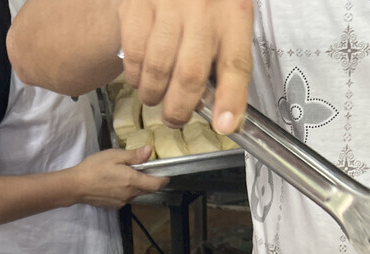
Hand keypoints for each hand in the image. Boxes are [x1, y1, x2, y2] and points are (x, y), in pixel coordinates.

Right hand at [70, 147, 167, 207]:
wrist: (76, 186)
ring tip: (126, 173)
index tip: (165, 172)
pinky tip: (116, 182)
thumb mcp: (114, 156)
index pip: (156, 184)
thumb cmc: (94, 168)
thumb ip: (133, 156)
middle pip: (148, 190)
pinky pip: (127, 197)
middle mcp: (130, 195)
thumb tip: (149, 150)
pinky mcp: (115, 205)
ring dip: (137, 185)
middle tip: (145, 168)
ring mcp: (122, 202)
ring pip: (137, 193)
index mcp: (132, 181)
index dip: (163, 179)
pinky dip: (127, 190)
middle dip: (150, 180)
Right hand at [118, 0, 252, 132]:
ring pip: (157, 70)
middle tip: (174, 118)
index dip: (230, 100)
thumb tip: (225, 117)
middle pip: (190, 75)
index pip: (235, 64)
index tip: (224, 125)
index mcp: (233, 14)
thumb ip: (226, 65)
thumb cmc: (203, 5)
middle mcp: (203, 7)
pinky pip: (134, 55)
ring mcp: (169, 5)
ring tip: (155, 94)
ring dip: (153, 94)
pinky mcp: (138, 6)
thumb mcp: (226, 23)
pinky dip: (135, 75)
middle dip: (179, 109)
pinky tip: (141, 73)